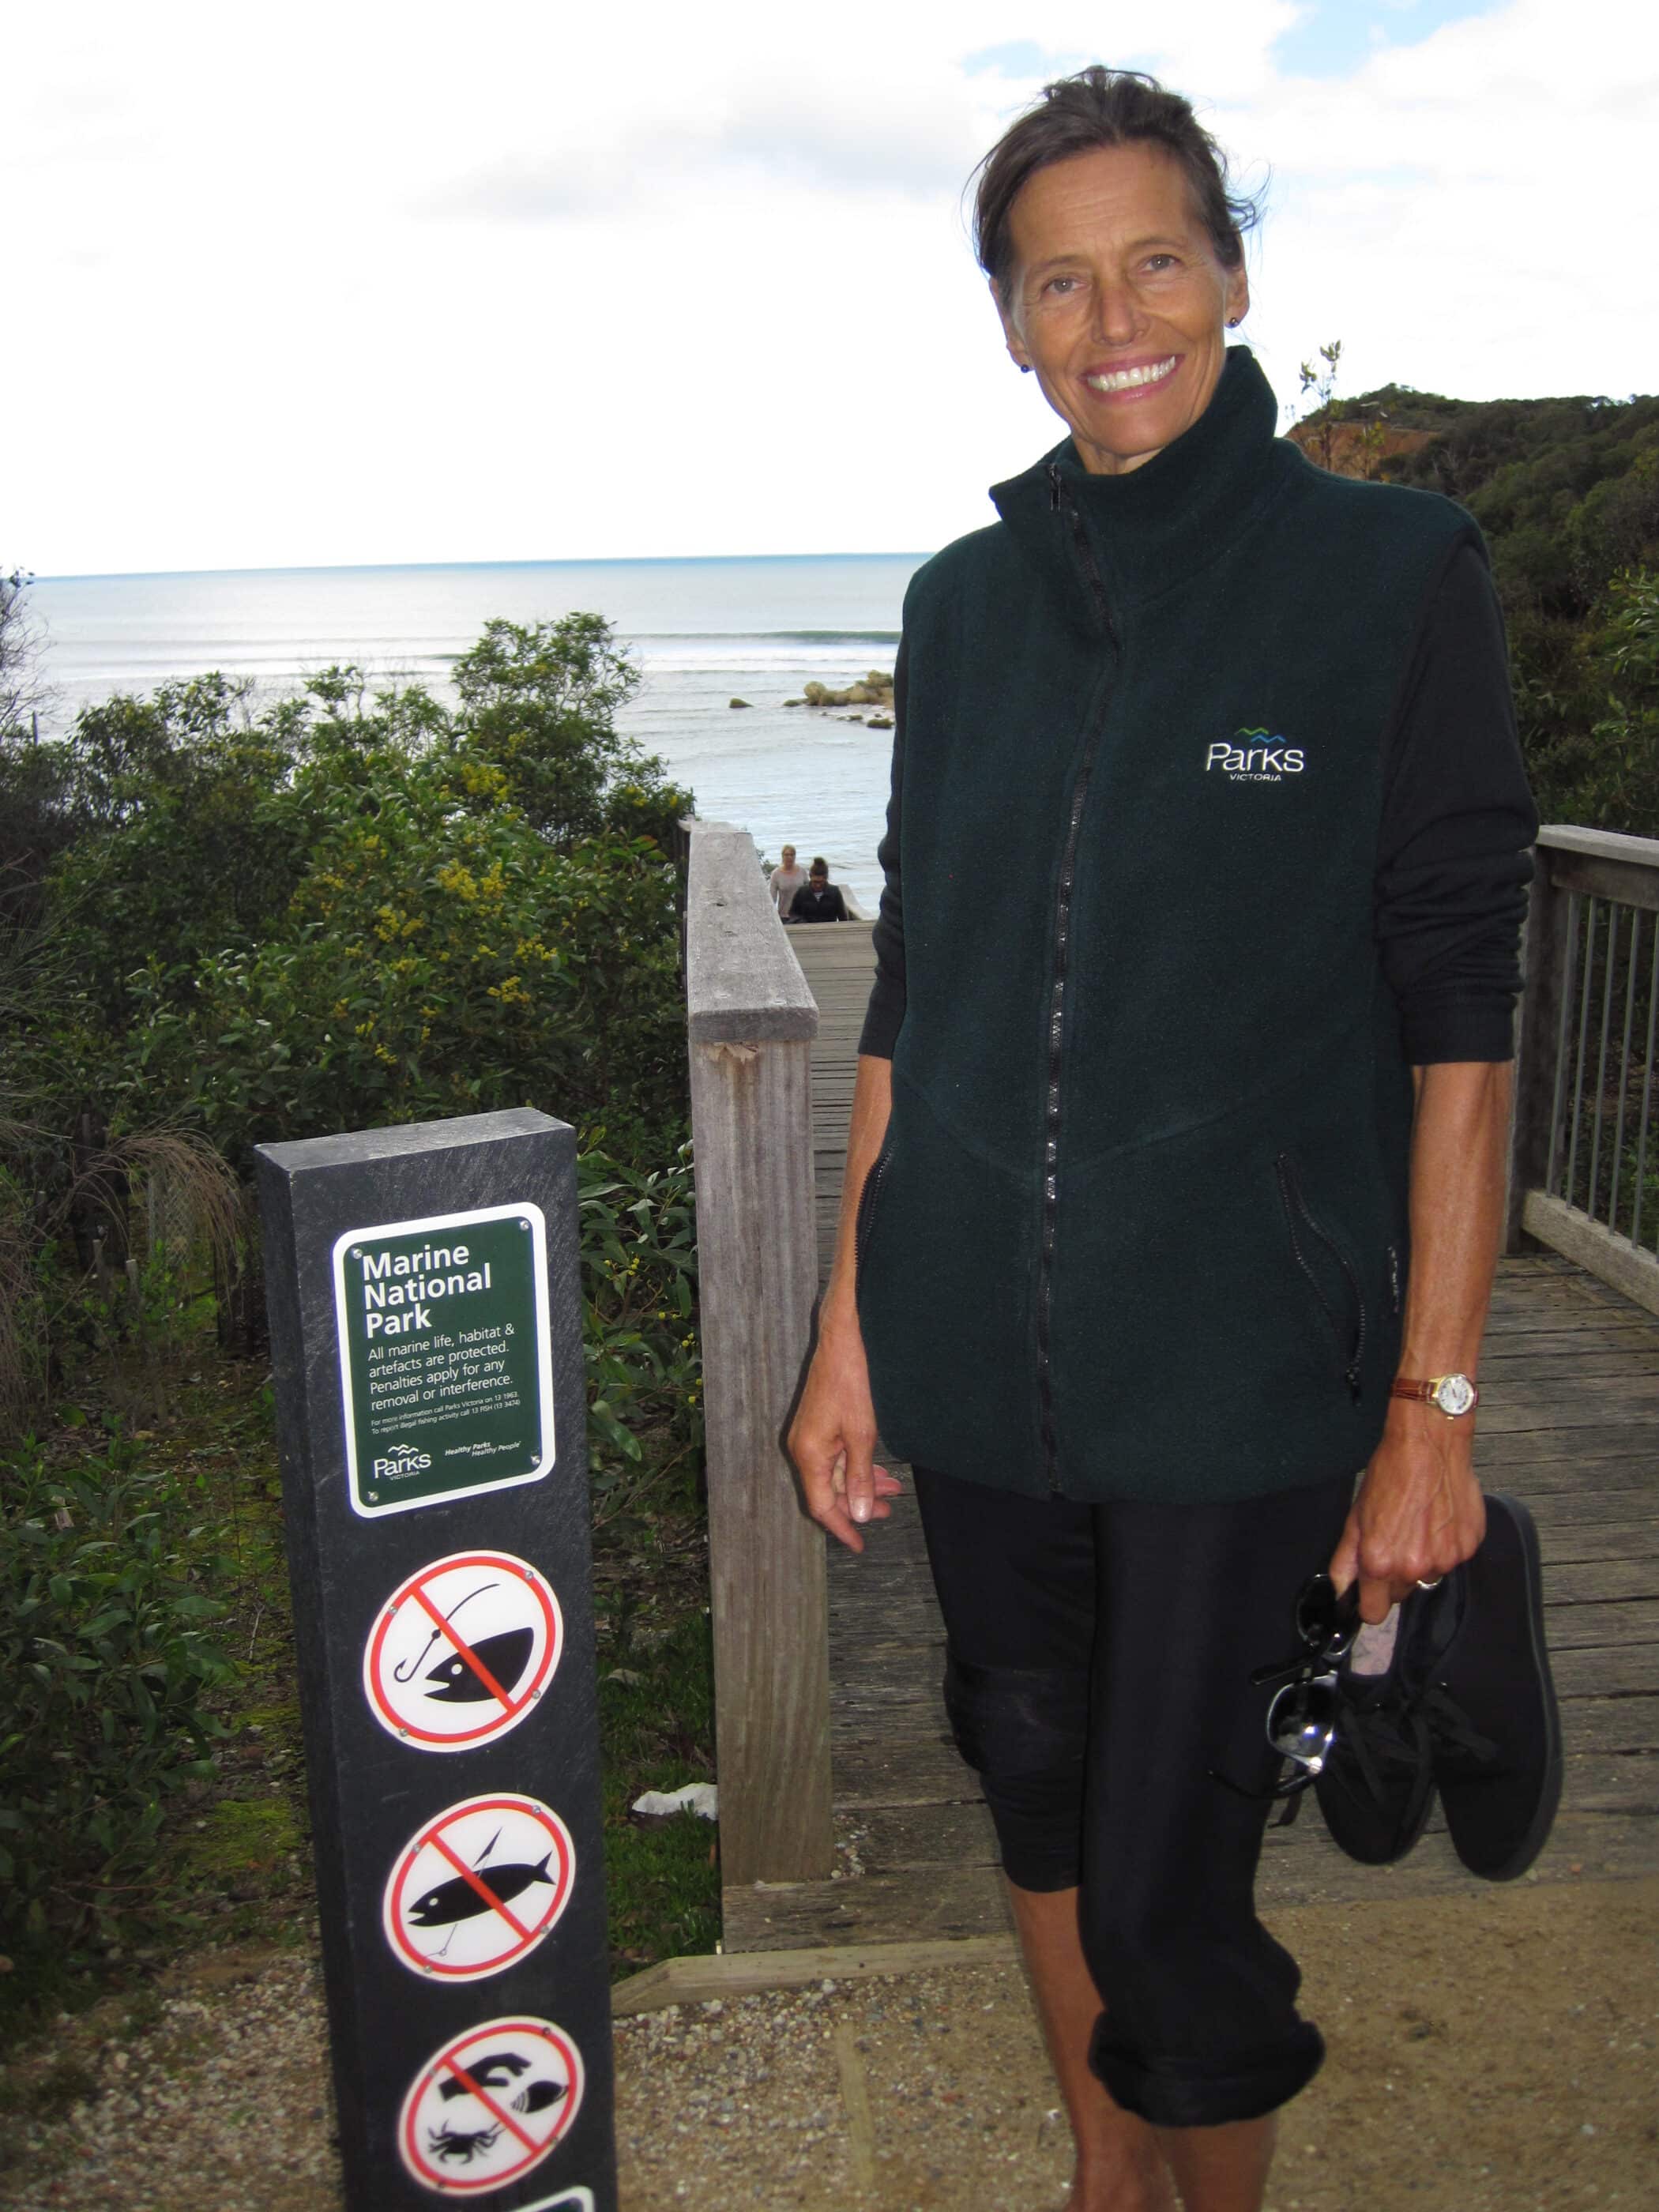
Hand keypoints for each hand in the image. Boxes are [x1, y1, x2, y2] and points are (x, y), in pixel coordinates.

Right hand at [786, 1309, 901, 1552]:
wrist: (842, 1340)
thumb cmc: (849, 1382)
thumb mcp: (862, 1434)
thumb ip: (859, 1476)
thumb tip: (858, 1513)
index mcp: (809, 1454)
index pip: (821, 1505)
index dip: (841, 1527)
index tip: (859, 1544)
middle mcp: (803, 1449)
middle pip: (828, 1491)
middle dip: (857, 1505)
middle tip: (887, 1511)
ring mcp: (809, 1437)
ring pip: (835, 1474)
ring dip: (861, 1484)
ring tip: (892, 1491)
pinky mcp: (818, 1426)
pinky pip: (836, 1458)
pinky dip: (856, 1466)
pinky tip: (878, 1469)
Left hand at [1328, 1403, 1486, 1621]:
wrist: (1428, 1446)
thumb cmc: (1391, 1475)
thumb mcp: (1356, 1516)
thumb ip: (1346, 1559)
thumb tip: (1340, 1588)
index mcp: (1381, 1562)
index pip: (1374, 1612)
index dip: (1369, 1602)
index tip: (1369, 1592)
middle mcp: (1415, 1567)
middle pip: (1401, 1593)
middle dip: (1395, 1575)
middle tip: (1394, 1540)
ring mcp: (1446, 1559)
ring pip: (1428, 1576)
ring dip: (1422, 1559)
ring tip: (1418, 1524)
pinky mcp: (1468, 1546)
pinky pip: (1452, 1559)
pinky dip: (1445, 1545)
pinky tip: (1438, 1519)